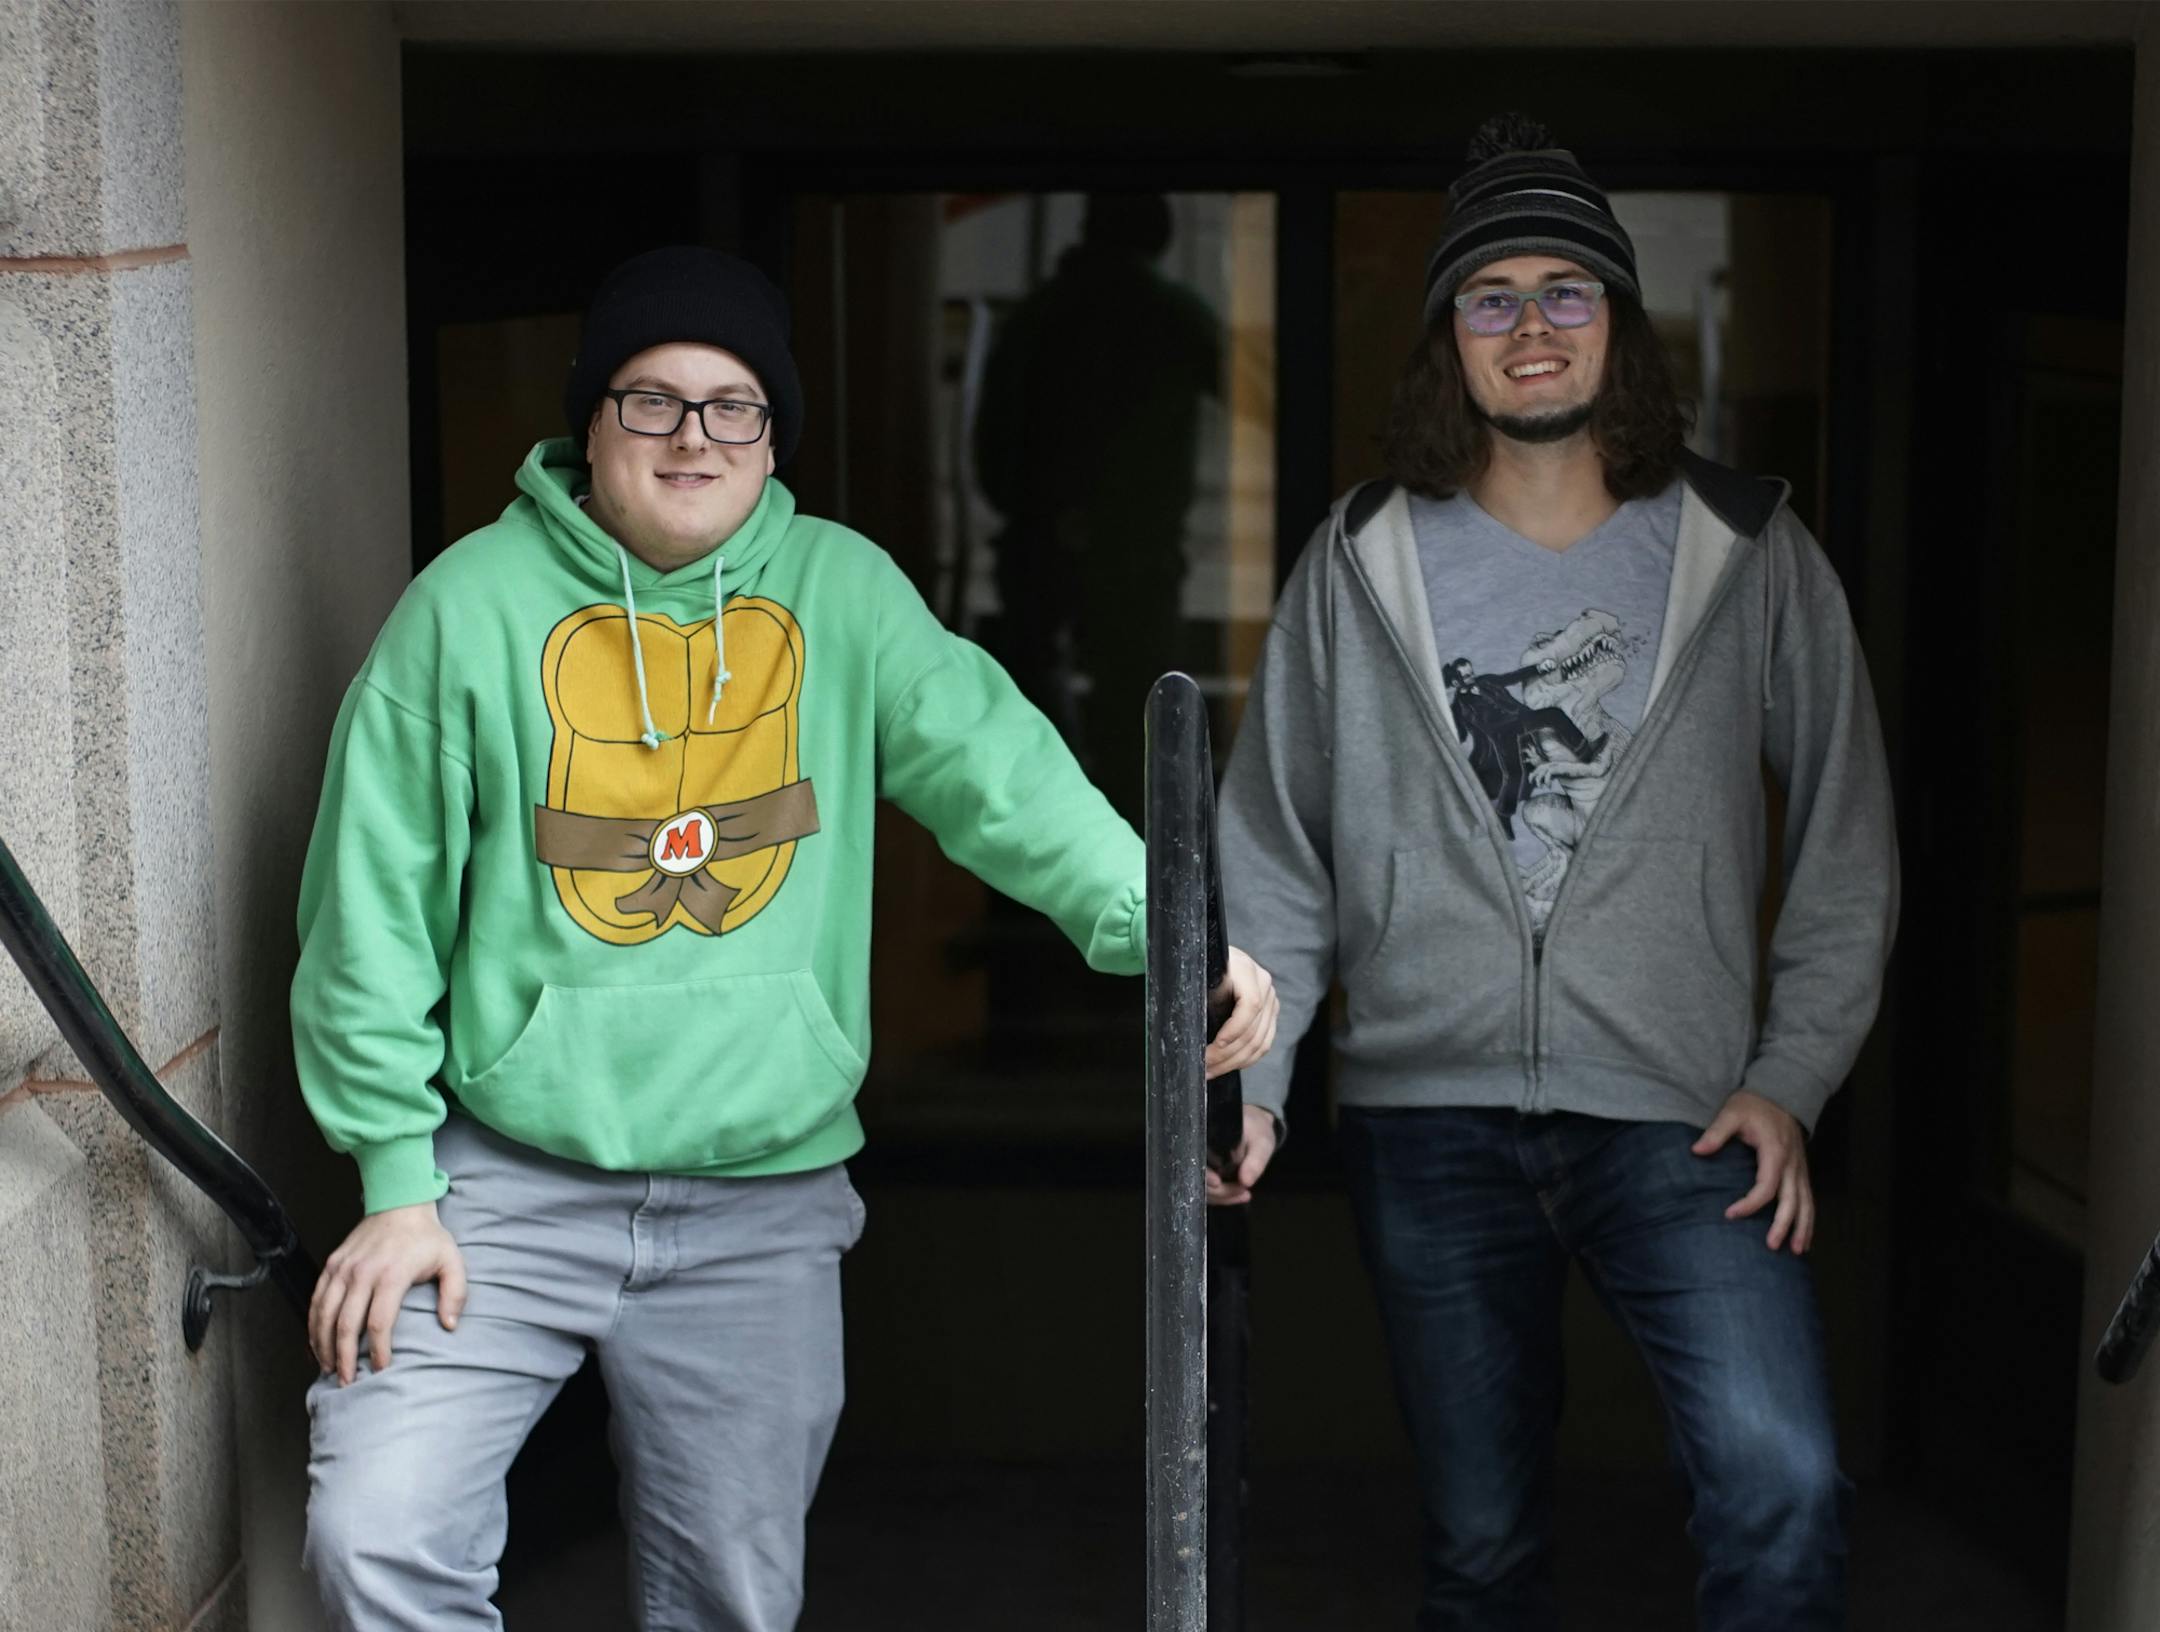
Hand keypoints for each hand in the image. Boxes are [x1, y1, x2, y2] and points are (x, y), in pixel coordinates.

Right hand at [308, 1201, 466, 1385]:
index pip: (380, 1322)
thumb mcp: (451, 1261)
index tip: (381, 1368)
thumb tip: (450, 1325)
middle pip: (346, 1324)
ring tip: (329, 1368)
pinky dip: (313, 1324)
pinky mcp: (332, 1264)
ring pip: (325, 1314)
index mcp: (392, 1274)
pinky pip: (317, 1299)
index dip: (378, 1350)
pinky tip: (317, 1342)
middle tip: (347, 1380)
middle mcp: (363, 1273)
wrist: (400, 1204)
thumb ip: (455, 1293)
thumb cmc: (427, 1237)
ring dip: (323, 1345)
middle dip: (345, 1357)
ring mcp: (343, 1268)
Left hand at [1205, 946, 1278, 1079]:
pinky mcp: (1271, 1013)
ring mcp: (1270, 999)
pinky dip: (1246, 1059)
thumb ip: (1200, 994)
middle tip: (1204, 1068)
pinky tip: (1228, 1066)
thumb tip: (1190, 1029)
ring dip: (1234, 1062)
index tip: (1215, 1046)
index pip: (1250, 1004)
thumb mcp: (1199, 973)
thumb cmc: (1203, 965)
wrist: (1216, 957)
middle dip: (1227, 1054)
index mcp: (1246, 969)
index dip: (1234, 1029)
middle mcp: (1264, 983)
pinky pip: (1264, 1043)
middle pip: (1254, 1029)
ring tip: (1211, 1071)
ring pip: (1260, 1042)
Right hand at [1206, 1104, 1280, 1206]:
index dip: (1204, 1175)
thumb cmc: (1256, 1129)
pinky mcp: (1209, 1174)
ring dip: (1224, 1197)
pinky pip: (1211, 1190)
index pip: (1195, 1161)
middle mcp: (1198, 1152)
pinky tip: (1241, 1195)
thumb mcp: (1260, 1141)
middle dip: (1220, 1191)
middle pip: (1199, 1179)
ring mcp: (1202, 1164)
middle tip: (1243, 1191)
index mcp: (1204, 1138)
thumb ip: (1255, 1161)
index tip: (1217, 1182)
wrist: (1254, 1124)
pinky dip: (1225, 1196)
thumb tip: (1246, 1182)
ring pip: (1203, 1189)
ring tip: (1245, 1195)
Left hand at [1692, 1089, 1813, 1253]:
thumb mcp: (1731, 1113)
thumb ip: (1716, 1132)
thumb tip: (1696, 1150)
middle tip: (1771, 1246)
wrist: (1780, 1093)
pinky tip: (1804, 1236)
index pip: (1766, 1186)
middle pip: (1792, 1200)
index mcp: (1775, 1151)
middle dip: (1784, 1225)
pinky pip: (1809, 1198)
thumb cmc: (1753, 1105)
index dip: (1750, 1203)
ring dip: (1803, 1227)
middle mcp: (1792, 1164)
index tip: (1730, 1214)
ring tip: (1797, 1251)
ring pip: (1807, 1203)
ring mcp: (1800, 1168)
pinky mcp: (1802, 1171)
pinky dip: (1809, 1218)